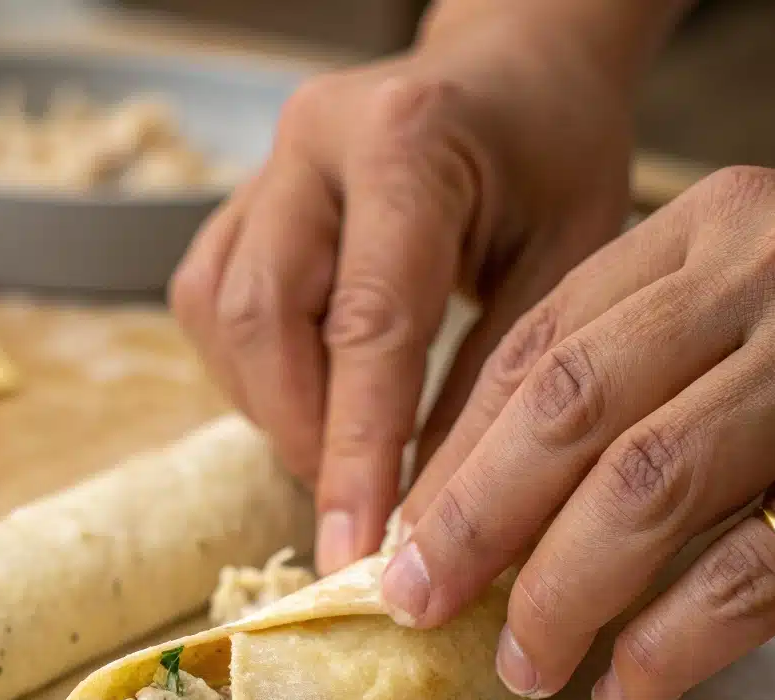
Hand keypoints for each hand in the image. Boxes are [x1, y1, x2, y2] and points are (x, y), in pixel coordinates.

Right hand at [170, 3, 637, 573]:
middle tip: (352, 504)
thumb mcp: (565, 265)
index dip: (356, 451)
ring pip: (220, 313)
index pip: (366, 325)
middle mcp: (312, 141)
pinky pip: (209, 299)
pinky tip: (306, 394)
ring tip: (338, 449)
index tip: (354, 549)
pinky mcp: (243, 200)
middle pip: (260, 317)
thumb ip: (491, 384)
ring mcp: (265, 167)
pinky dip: (248, 370)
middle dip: (301, 433)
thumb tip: (430, 514)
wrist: (511, 75)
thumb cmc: (553, 162)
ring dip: (270, 405)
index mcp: (408, 145)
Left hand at [383, 166, 774, 699]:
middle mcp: (770, 273)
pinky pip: (763, 567)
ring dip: (565, 592)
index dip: (458, 454)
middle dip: (478, 522)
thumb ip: (611, 369)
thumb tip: (459, 500)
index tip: (406, 538)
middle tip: (419, 605)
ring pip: (652, 486)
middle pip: (573, 409)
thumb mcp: (722, 302)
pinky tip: (625, 687)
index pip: (538, 347)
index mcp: (706, 228)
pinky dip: (678, 639)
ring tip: (520, 663)